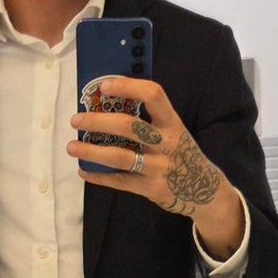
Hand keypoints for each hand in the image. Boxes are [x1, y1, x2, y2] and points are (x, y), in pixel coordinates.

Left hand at [66, 76, 244, 259]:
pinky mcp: (151, 189)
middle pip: (128, 126)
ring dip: (91, 152)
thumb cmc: (181, 152)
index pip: (153, 95)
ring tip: (71, 146)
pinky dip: (98, 176)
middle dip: (98, 122)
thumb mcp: (174, 131)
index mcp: (172, 122)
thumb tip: (110, 100)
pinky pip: (119, 181)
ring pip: (119, 157)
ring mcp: (159, 168)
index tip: (103, 86)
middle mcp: (167, 143)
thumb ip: (150, 118)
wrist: (206, 192)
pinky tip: (83, 171)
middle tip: (76, 119)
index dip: (127, 86)